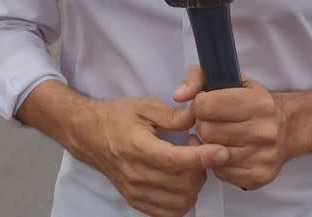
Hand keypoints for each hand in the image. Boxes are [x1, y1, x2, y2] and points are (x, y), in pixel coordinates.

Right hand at [74, 96, 229, 216]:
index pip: (173, 160)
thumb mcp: (144, 106)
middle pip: (181, 185)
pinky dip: (182, 200)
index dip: (201, 157)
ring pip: (178, 202)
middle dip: (201, 168)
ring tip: (189, 163)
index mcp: (137, 147)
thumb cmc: (118, 116)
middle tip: (198, 146)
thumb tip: (196, 118)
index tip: (221, 151)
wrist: (90, 135)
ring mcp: (135, 192)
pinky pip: (167, 213)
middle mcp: (135, 174)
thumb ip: (172, 114)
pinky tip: (181, 179)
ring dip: (194, 185)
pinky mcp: (135, 201)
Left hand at [177, 66, 288, 190]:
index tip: (206, 104)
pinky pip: (221, 173)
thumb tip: (178, 96)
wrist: (286, 127)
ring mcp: (263, 156)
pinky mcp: (259, 177)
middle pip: (207, 131)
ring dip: (209, 145)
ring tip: (218, 136)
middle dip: (203, 125)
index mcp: (258, 102)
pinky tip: (225, 151)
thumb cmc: (253, 101)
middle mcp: (264, 130)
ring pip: (212, 154)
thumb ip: (199, 78)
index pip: (205, 105)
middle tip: (212, 121)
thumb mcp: (231, 78)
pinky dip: (218, 163)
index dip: (199, 104)